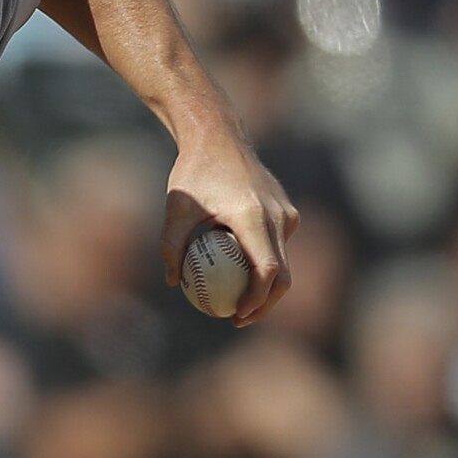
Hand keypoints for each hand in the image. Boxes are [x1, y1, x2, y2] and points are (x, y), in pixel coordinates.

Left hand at [159, 132, 298, 326]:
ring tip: (238, 304)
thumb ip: (171, 246)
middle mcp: (278, 216)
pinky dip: (265, 265)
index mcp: (254, 217)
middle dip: (265, 304)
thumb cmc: (193, 173)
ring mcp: (286, 213)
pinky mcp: (287, 211)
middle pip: (283, 275)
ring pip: (284, 262)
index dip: (256, 300)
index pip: (267, 271)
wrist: (220, 137)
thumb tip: (173, 282)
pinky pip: (279, 246)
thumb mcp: (176, 208)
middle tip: (238, 319)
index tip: (236, 315)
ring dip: (266, 287)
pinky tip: (239, 276)